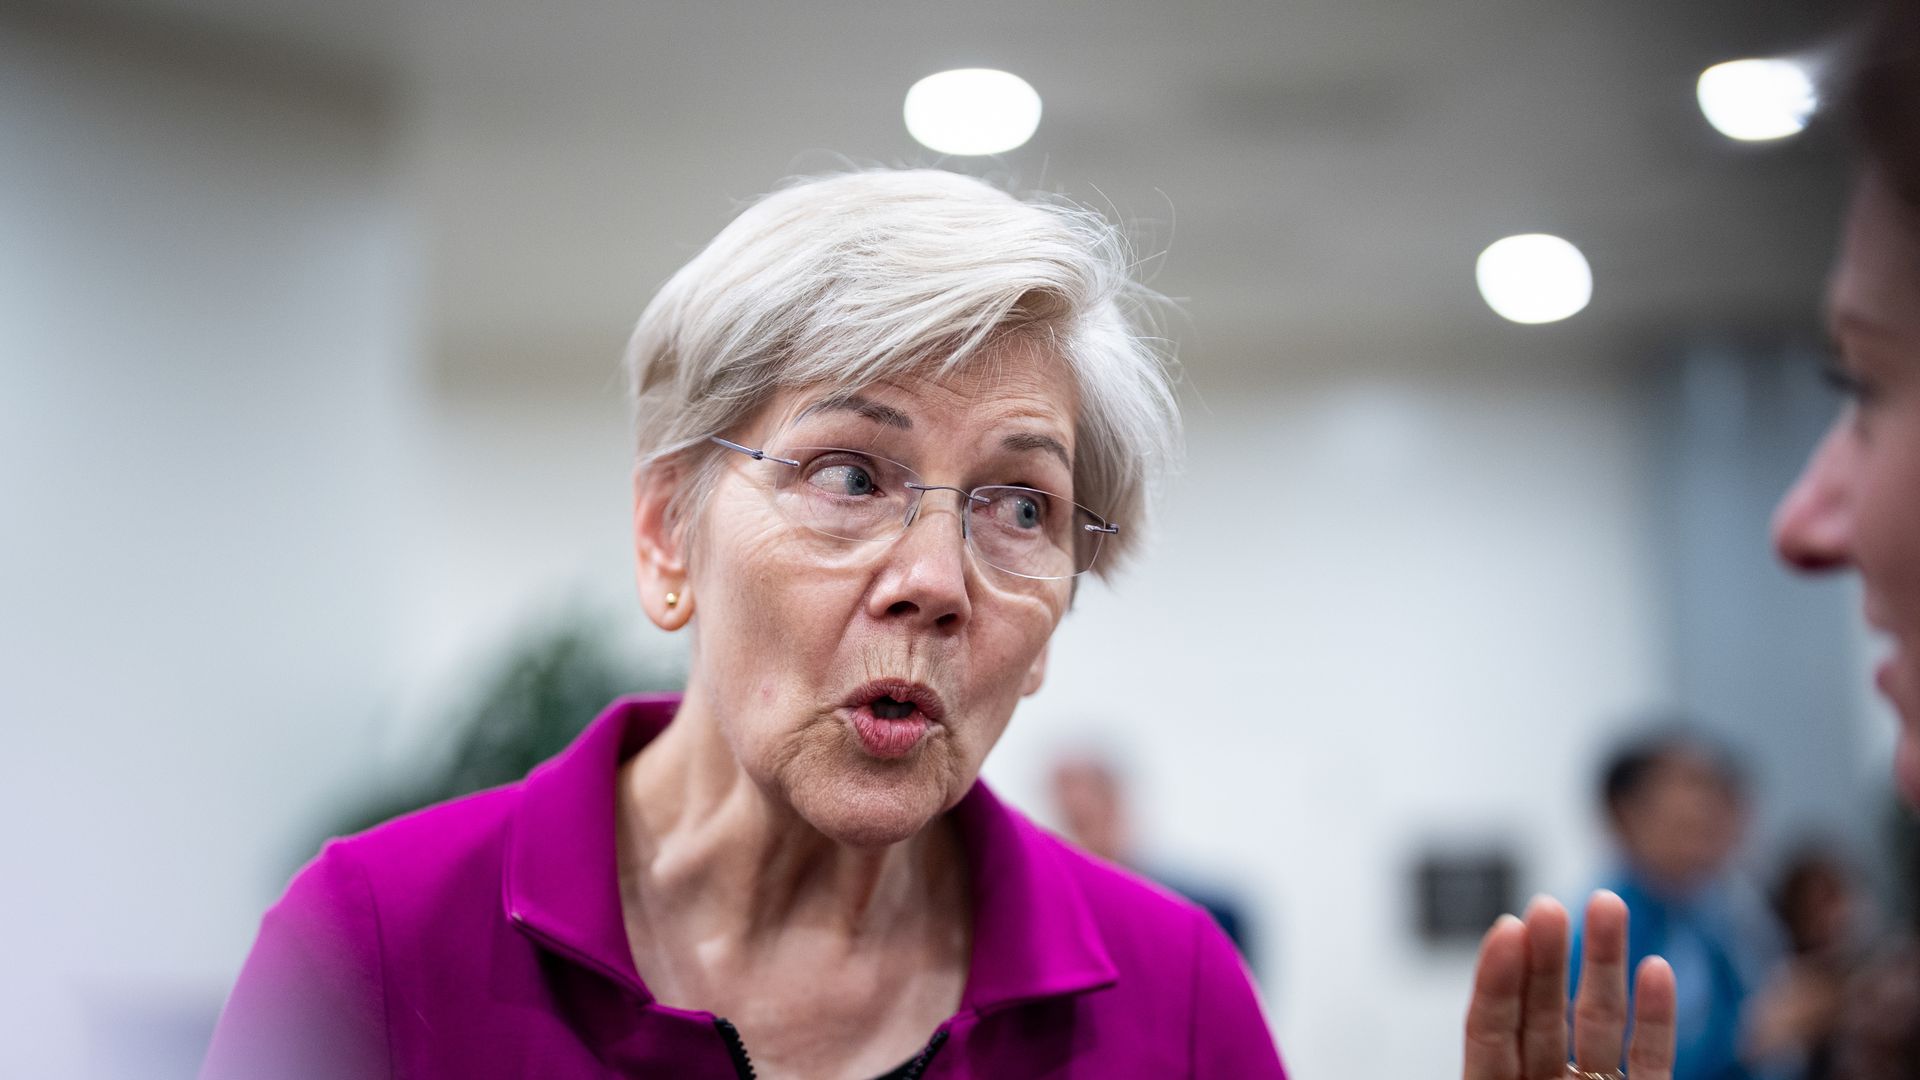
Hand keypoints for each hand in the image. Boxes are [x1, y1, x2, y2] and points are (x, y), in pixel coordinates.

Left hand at [1462, 891, 1676, 1079]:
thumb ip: (1488, 1073)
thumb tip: (1470, 1046)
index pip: (1491, 1030)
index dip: (1498, 980)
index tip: (1509, 927)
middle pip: (1541, 1014)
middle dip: (1546, 956)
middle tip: (1548, 906)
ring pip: (1598, 1022)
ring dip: (1604, 962)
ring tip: (1607, 905)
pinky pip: (1650, 1060)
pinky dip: (1655, 1018)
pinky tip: (1655, 969)